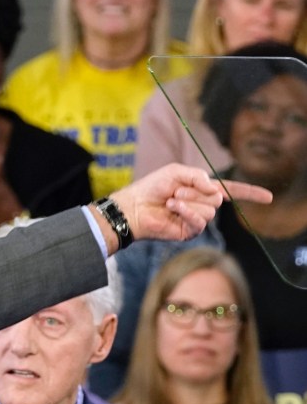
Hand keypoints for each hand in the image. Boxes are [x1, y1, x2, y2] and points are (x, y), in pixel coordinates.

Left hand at [104, 163, 272, 250]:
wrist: (135, 206)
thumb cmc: (152, 187)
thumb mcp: (176, 172)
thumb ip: (199, 176)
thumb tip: (217, 192)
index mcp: (201, 190)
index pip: (231, 191)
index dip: (249, 193)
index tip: (268, 197)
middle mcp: (202, 205)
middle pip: (217, 198)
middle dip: (196, 192)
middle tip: (175, 192)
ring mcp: (196, 219)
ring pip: (210, 210)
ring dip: (189, 201)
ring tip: (171, 200)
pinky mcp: (188, 231)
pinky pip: (200, 221)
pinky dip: (187, 211)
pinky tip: (173, 207)